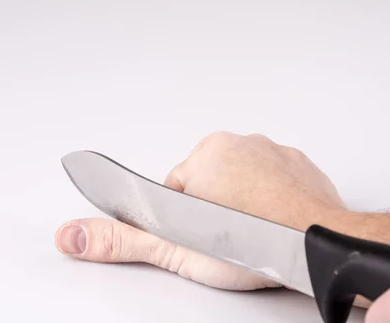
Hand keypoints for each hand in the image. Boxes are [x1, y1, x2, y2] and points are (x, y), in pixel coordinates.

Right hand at [55, 131, 346, 290]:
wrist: (320, 244)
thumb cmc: (254, 242)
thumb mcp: (176, 246)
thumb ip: (119, 240)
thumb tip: (70, 236)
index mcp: (206, 152)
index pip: (176, 189)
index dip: (184, 220)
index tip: (203, 236)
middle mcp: (240, 142)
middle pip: (209, 183)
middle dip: (212, 211)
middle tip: (228, 239)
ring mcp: (273, 152)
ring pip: (242, 182)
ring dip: (241, 205)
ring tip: (253, 233)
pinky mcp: (299, 165)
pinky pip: (272, 182)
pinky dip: (269, 201)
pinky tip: (272, 224)